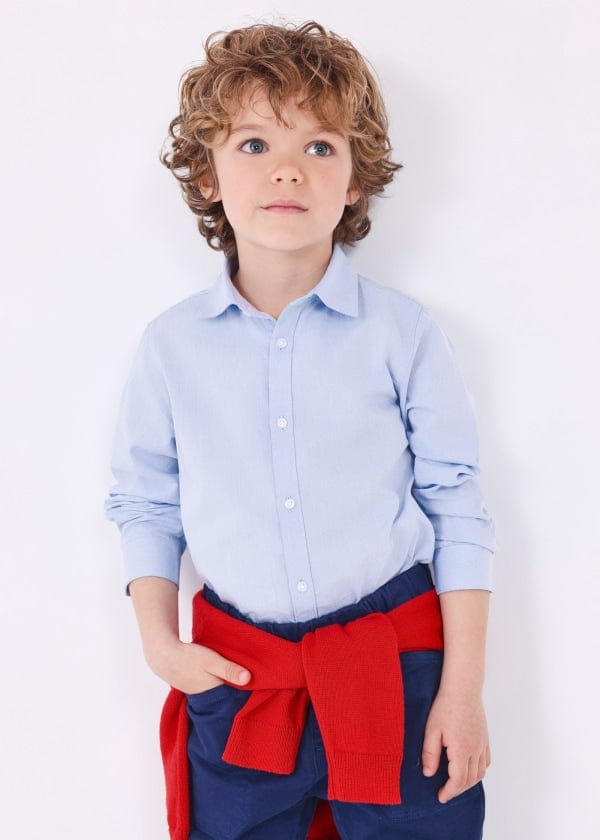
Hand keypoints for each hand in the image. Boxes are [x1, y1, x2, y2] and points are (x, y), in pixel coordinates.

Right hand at [146, 639, 251, 694]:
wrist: (164, 656)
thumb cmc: (188, 657)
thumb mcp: (211, 660)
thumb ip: (229, 669)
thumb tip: (248, 679)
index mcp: (215, 693)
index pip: (236, 698)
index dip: (248, 693)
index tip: (262, 686)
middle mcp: (208, 697)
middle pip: (229, 696)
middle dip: (239, 690)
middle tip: (255, 681)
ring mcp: (201, 693)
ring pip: (221, 691)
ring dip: (229, 685)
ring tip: (240, 677)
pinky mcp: (196, 686)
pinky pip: (212, 687)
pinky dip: (218, 682)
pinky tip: (222, 674)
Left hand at [421, 688, 490, 802]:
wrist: (463, 688)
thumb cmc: (445, 706)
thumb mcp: (431, 730)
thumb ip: (430, 754)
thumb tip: (429, 774)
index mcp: (461, 750)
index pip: (458, 781)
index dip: (449, 792)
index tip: (440, 797)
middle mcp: (475, 750)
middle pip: (470, 780)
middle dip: (458, 790)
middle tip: (445, 791)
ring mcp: (482, 744)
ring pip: (480, 772)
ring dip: (469, 782)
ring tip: (456, 783)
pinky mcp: (485, 737)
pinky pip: (486, 761)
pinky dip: (479, 770)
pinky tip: (470, 768)